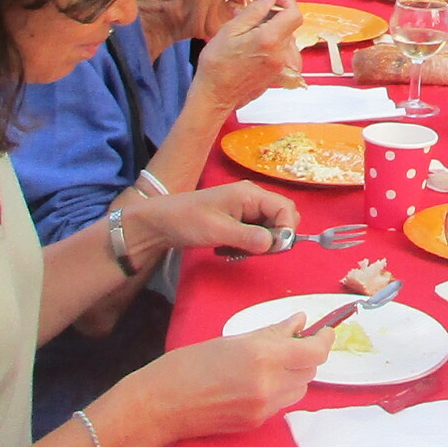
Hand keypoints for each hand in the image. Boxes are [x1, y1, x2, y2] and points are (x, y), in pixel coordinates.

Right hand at [126, 317, 332, 442]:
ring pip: (300, 389)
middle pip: (311, 370)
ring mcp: (265, 408)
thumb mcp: (233, 338)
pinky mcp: (256, 423)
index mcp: (263, 356)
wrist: (161, 405)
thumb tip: (298, 322)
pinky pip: (282, 403)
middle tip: (294, 341)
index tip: (324, 329)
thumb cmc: (188, 364)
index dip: (325, 339)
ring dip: (296, 373)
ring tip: (274, 361)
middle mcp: (270, 384)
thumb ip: (271, 332)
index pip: (314, 351)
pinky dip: (280, 389)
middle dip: (307, 355)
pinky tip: (259, 380)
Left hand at [137, 180, 298, 255]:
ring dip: (259, 244)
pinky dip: (248, 245)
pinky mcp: (237, 220)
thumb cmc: (188, 221)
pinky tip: (229, 249)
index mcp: (250, 194)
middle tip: (254, 252)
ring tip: (236, 251)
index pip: (286, 208)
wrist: (160, 223)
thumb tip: (275, 244)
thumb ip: (248, 237)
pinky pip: (255, 234)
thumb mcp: (218, 230)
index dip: (287, 229)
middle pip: (281, 217)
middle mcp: (252, 198)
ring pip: (269, 228)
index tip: (275, 249)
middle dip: (274, 238)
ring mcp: (245, 209)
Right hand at [192, 0, 305, 107]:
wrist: (215, 96)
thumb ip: (255, 10)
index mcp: (270, 40)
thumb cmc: (217, 64)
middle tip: (251, 17)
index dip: (286, 1)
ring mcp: (282, 67)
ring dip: (274, 31)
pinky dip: (275, 46)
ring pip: (287, 39)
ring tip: (251, 33)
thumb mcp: (230, 30)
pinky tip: (258, 48)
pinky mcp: (279, 75)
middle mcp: (281, 54)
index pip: (294, 13)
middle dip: (274, 16)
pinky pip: (285, 53)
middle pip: (289, 26)